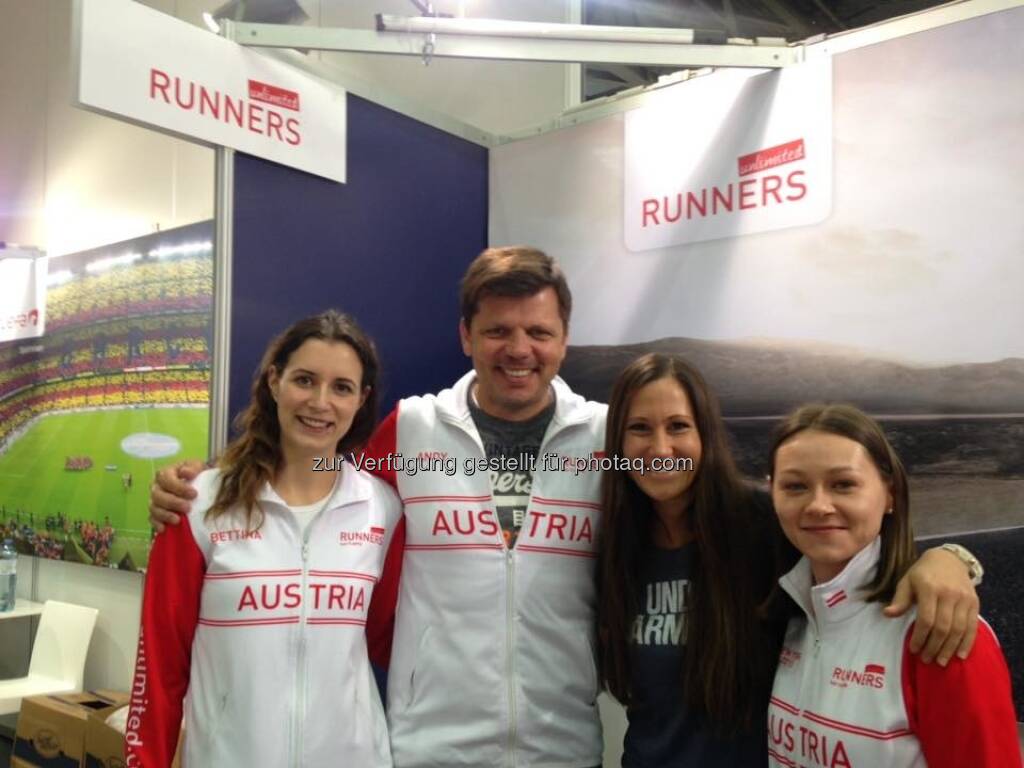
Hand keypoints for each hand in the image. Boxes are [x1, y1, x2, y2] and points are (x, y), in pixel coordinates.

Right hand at [149, 460, 204, 532]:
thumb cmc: (197, 475)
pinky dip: (157, 524)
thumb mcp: (198, 467)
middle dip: (172, 502)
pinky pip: (152, 519)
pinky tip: (164, 528)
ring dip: (165, 514)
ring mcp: (154, 500)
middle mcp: (156, 486)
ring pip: (153, 508)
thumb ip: (193, 467)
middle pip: (157, 495)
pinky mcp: (155, 513)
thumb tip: (186, 472)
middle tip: (187, 507)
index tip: (194, 494)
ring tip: (178, 520)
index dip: (178, 487)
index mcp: (165, 473)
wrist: (199, 486)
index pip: (165, 478)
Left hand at [884, 547, 978, 665]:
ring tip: (941, 661)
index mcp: (929, 588)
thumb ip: (899, 599)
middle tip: (927, 660)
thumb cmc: (923, 573)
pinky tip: (960, 655)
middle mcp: (949, 594)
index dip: (920, 637)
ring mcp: (964, 599)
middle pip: (943, 627)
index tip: (914, 649)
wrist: (949, 559)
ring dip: (950, 649)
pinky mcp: (975, 603)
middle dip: (934, 646)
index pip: (926, 619)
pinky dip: (967, 643)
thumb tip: (887, 614)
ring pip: (959, 629)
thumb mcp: (907, 581)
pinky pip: (972, 627)